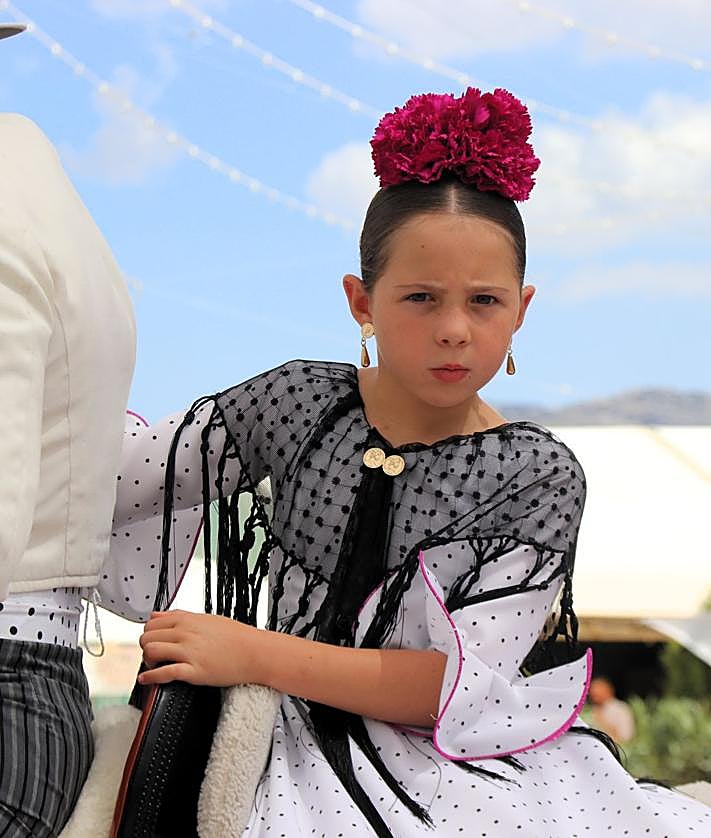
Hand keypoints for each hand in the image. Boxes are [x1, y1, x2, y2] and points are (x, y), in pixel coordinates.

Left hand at [138, 610, 259, 686]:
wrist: (254, 652)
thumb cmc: (235, 636)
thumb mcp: (206, 618)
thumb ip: (179, 616)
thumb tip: (157, 615)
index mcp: (187, 620)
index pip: (151, 623)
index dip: (149, 634)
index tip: (154, 642)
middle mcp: (185, 633)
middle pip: (147, 637)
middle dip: (146, 648)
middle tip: (154, 655)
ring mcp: (189, 652)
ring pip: (151, 651)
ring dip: (147, 661)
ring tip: (155, 666)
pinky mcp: (194, 670)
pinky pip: (164, 672)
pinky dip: (151, 677)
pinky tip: (147, 679)